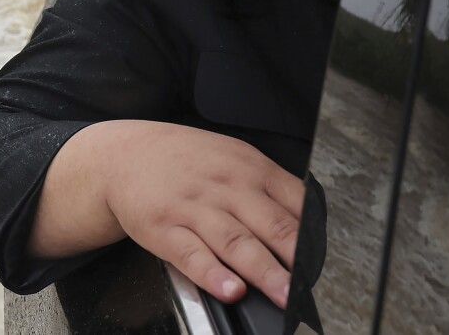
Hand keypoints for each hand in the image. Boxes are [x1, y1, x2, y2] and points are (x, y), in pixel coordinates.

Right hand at [30, 120, 303, 307]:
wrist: (124, 154)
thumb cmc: (183, 161)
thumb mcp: (232, 158)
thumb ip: (270, 188)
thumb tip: (309, 224)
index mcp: (249, 169)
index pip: (293, 203)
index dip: (312, 237)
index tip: (324, 263)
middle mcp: (225, 187)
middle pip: (269, 225)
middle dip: (294, 259)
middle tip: (311, 286)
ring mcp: (193, 208)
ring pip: (236, 242)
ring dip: (262, 271)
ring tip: (282, 294)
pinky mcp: (164, 229)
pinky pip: (191, 254)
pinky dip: (212, 273)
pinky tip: (228, 288)